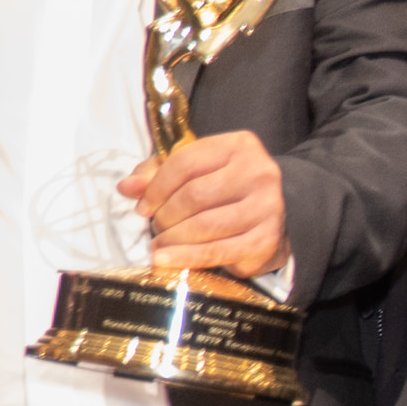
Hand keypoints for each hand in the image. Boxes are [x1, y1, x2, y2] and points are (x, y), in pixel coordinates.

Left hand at [126, 130, 288, 279]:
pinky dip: (186, 257)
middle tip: (157, 226)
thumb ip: (158, 173)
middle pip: (194, 195)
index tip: (143, 206)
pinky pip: (216, 251)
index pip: (185, 163)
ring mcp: (267, 208)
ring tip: (160, 244)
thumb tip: (127, 188)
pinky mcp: (267, 240)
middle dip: (166, 215)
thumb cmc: (228, 190)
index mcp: (240, 146)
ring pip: (204, 225)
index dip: (155, 187)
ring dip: (173, 238)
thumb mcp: (197, 170)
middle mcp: (259, 173)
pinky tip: (166, 259)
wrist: (279, 215)